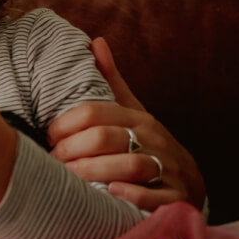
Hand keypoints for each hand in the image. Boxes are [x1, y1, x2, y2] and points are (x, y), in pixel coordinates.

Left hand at [46, 37, 205, 210]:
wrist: (189, 182)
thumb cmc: (148, 144)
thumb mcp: (132, 112)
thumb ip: (111, 81)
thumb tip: (95, 42)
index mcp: (138, 118)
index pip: (94, 113)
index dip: (64, 125)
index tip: (48, 137)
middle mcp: (154, 140)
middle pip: (105, 138)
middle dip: (71, 149)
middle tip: (53, 160)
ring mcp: (167, 168)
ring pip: (129, 165)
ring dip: (93, 171)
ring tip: (69, 176)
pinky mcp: (175, 196)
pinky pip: (152, 196)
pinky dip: (130, 194)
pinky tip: (110, 192)